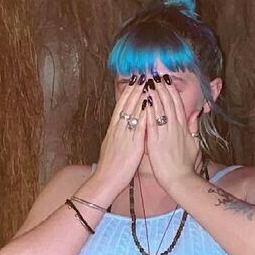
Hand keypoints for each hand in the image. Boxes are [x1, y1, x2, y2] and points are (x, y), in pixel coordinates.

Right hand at [95, 78, 148, 193]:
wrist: (105, 180)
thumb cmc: (111, 167)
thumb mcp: (113, 146)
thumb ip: (119, 136)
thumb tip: (124, 128)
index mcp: (113, 129)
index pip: (120, 106)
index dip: (128, 92)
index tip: (135, 80)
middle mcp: (118, 129)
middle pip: (126, 104)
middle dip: (134, 88)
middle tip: (142, 74)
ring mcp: (124, 135)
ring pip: (131, 111)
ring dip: (139, 96)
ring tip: (147, 82)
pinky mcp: (131, 144)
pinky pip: (138, 126)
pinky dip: (143, 114)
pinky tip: (149, 104)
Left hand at [144, 75, 200, 194]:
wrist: (180, 180)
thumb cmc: (186, 165)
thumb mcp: (194, 143)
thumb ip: (194, 127)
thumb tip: (197, 112)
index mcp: (183, 128)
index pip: (177, 104)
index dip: (171, 90)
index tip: (166, 79)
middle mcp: (175, 128)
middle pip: (169, 103)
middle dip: (162, 87)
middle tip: (156, 73)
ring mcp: (165, 134)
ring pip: (160, 110)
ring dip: (155, 94)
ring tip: (149, 81)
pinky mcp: (156, 142)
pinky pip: (152, 123)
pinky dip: (149, 110)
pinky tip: (145, 100)